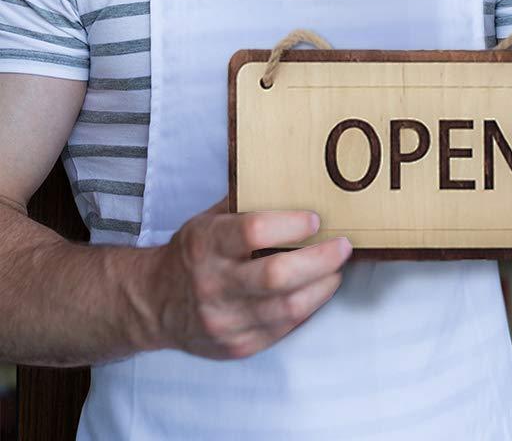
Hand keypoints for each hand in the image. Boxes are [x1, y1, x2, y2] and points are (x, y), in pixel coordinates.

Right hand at [142, 199, 351, 359]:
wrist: (154, 303)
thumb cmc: (195, 251)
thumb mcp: (210, 218)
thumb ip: (248, 202)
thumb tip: (299, 178)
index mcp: (206, 244)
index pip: (253, 231)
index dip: (291, 225)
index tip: (315, 219)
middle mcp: (212, 284)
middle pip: (277, 275)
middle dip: (320, 259)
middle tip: (344, 245)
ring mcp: (223, 320)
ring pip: (287, 308)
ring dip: (322, 285)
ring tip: (336, 268)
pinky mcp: (236, 346)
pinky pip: (284, 329)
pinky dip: (308, 307)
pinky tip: (317, 289)